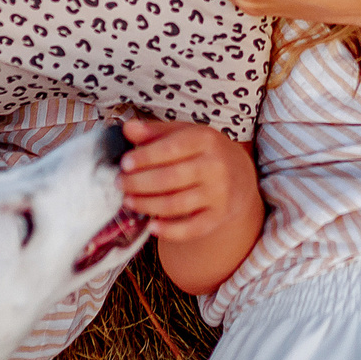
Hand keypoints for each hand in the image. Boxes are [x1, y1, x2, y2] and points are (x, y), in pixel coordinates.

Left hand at [116, 118, 259, 244]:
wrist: (240, 175)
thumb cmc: (203, 151)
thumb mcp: (184, 133)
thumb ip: (155, 131)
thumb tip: (127, 129)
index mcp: (206, 140)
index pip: (171, 149)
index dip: (145, 157)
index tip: (124, 163)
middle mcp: (215, 166)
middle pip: (170, 178)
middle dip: (139, 183)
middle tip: (119, 184)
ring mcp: (219, 193)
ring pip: (176, 204)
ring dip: (147, 205)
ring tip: (128, 201)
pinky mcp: (219, 216)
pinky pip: (191, 228)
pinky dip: (169, 230)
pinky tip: (151, 226)